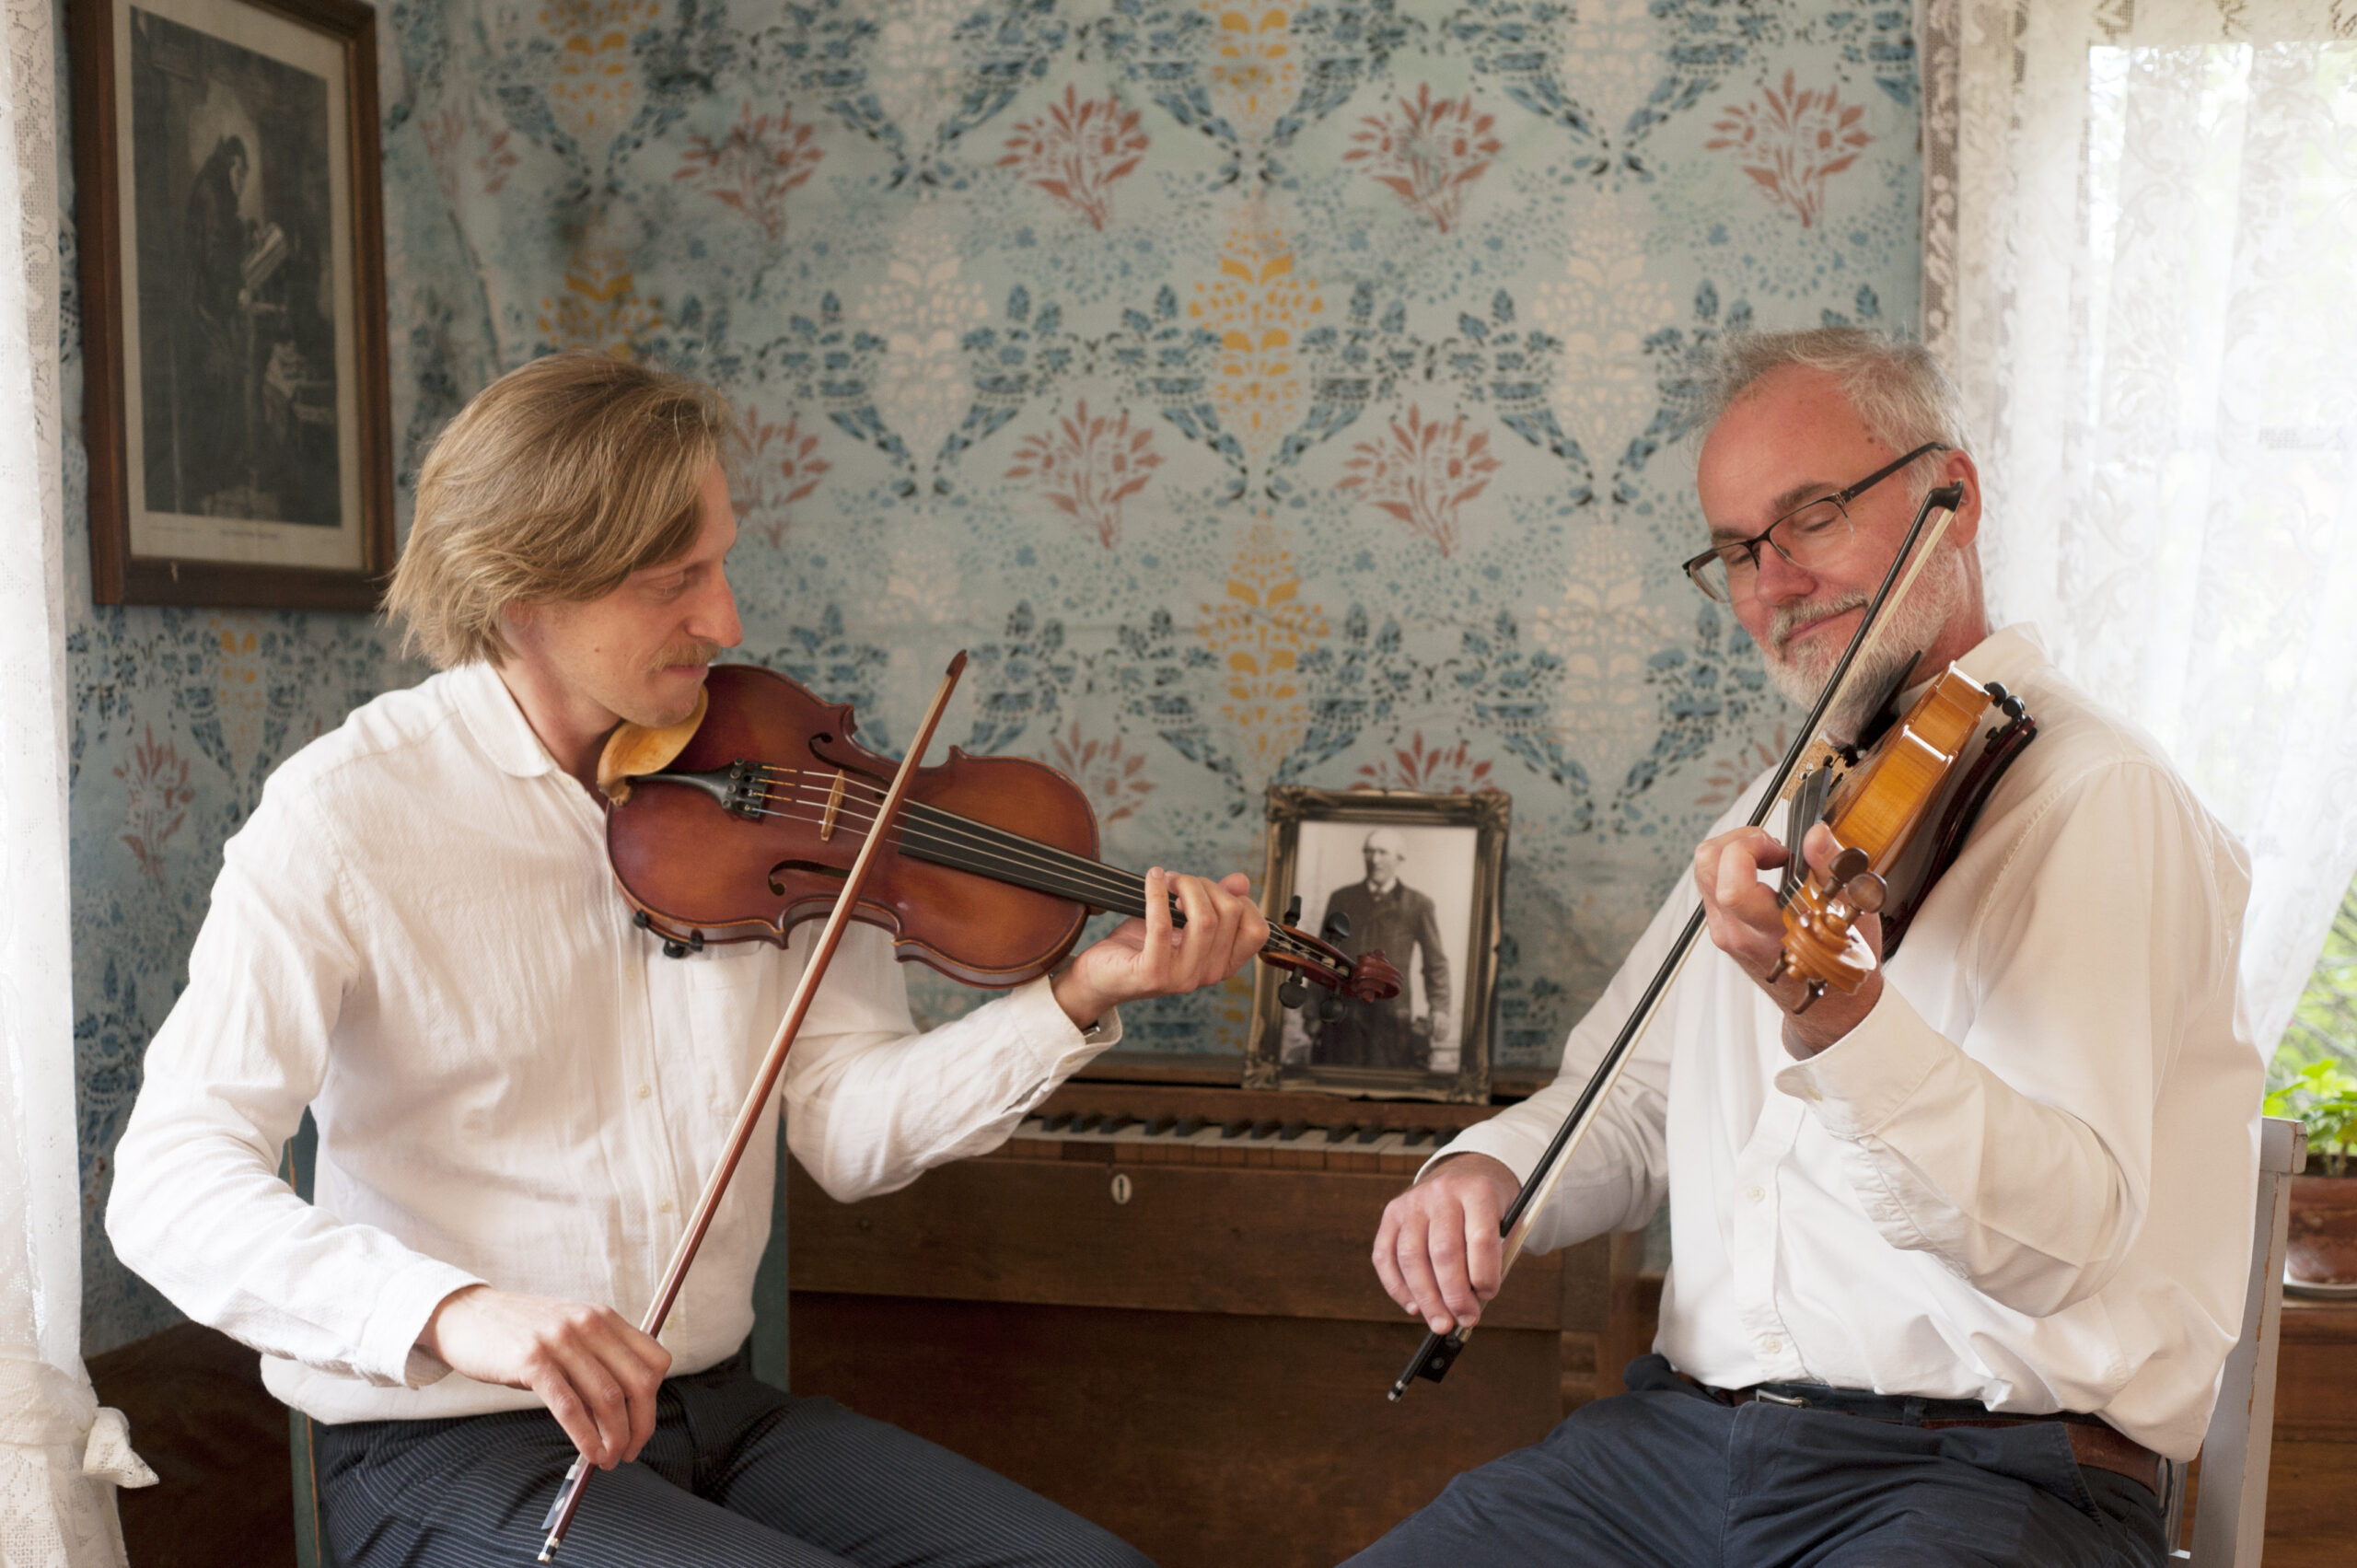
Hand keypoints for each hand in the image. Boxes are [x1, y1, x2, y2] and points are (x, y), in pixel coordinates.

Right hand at [417, 1286, 670, 1469]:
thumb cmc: (519, 1334)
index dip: (654, 1400)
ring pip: (607, 1398)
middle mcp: (589, 1324)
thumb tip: (621, 1419)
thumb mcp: (567, 1337)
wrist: (467, 1315)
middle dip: (640, 1425)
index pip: (655, 1360)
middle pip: (639, 1383)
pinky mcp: (532, 1361)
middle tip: (629, 1452)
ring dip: (615, 1438)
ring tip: (608, 1460)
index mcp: (604, 1318)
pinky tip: (589, 1454)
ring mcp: (561, 1341)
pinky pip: (570, 1407)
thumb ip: (596, 1366)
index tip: (642, 1425)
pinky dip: (586, 1437)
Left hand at [1051, 869, 1269, 1029]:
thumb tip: (1242, 881)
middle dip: (1205, 884)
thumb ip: (1214, 903)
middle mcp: (1208, 975)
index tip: (1211, 889)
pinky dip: (1157, 893)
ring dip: (1185, 885)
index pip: (1257, 930)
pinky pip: (1162, 924)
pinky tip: (1152, 879)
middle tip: (1178, 880)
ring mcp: (1182, 977)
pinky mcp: (1153, 973)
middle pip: (1230, 914)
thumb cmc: (1141, 946)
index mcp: (1221, 964)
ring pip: (1205, 918)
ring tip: (1166, 880)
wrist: (1100, 975)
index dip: (1240, 900)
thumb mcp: (1183, 922)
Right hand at [1372, 1152, 1520, 1334]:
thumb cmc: (1489, 1212)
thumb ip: (1494, 1261)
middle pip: (1443, 1250)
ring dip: (1426, 1298)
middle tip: (1465, 1318)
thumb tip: (1471, 1305)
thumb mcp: (1508, 1225)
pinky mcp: (1391, 1214)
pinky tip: (1414, 1306)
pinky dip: (1397, 1288)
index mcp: (1478, 1190)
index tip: (1488, 1296)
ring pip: (1411, 1257)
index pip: (1480, 1237)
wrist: (1464, 1175)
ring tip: (1441, 1322)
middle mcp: (1442, 1192)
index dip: (1484, 1274)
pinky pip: (1385, 1256)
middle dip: (1454, 1294)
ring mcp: (1412, 1202)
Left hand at [1693, 821, 1882, 1056]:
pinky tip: (1764, 874)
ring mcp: (1725, 932)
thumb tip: (1815, 834)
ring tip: (1770, 858)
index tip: (1781, 850)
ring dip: (1734, 851)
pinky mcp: (1722, 928)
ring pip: (1704, 871)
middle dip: (1737, 839)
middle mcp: (1737, 933)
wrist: (1828, 1006)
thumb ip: (1832, 869)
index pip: (1730, 885)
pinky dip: (1733, 867)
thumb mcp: (1853, 913)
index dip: (1752, 849)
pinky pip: (1711, 884)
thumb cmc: (1843, 962)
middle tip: (1771, 846)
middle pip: (1705, 865)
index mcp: (1770, 931)